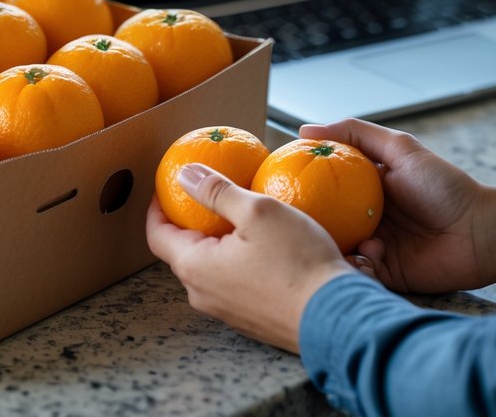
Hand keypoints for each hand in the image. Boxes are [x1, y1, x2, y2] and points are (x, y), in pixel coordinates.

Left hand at [145, 164, 352, 352]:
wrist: (338, 319)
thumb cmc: (297, 262)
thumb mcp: (257, 211)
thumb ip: (216, 191)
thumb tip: (184, 174)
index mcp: (195, 268)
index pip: (157, 235)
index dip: (157, 208)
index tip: (167, 187)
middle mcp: (203, 295)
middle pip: (185, 251)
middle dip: (192, 222)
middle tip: (208, 196)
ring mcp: (228, 311)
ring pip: (213, 267)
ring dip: (219, 241)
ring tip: (239, 217)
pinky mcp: (252, 320)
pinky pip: (236, 283)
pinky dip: (240, 260)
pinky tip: (264, 245)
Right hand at [300, 118, 495, 293]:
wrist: (481, 232)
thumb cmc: (445, 186)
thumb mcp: (400, 148)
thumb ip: (354, 133)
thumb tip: (304, 128)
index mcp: (360, 189)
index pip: (319, 188)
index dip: (299, 190)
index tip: (280, 189)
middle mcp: (360, 218)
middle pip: (320, 222)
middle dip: (308, 225)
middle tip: (300, 223)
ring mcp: (370, 247)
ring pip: (333, 250)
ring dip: (334, 247)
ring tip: (346, 239)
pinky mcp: (383, 274)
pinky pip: (356, 274)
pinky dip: (357, 267)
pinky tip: (372, 254)